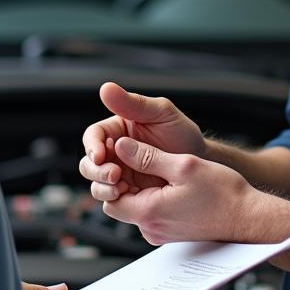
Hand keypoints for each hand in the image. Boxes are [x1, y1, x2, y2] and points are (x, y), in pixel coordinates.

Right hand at [80, 83, 206, 200]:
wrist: (200, 163)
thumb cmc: (181, 133)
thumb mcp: (161, 113)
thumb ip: (133, 103)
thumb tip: (105, 88)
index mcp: (116, 130)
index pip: (93, 136)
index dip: (92, 146)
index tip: (100, 155)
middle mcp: (114, 153)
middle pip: (88, 163)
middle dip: (96, 171)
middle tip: (115, 174)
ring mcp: (121, 175)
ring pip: (97, 184)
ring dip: (103, 188)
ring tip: (121, 188)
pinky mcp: (129, 194)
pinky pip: (114, 201)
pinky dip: (117, 201)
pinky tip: (131, 198)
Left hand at [101, 137, 253, 244]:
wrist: (247, 218)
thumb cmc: (223, 193)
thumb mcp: (183, 165)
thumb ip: (148, 157)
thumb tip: (121, 146)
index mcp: (149, 212)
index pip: (109, 198)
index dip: (111, 177)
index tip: (124, 157)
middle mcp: (151, 228)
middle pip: (119, 204)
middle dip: (123, 181)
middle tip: (139, 160)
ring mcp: (161, 233)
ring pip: (134, 208)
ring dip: (139, 188)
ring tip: (158, 168)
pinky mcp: (171, 233)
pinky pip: (150, 214)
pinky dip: (152, 197)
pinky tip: (169, 183)